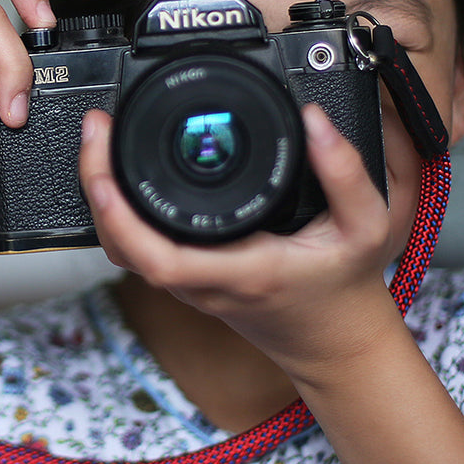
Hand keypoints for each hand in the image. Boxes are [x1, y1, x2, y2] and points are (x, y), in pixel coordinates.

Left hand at [77, 102, 406, 382]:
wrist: (336, 343)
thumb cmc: (346, 288)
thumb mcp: (366, 227)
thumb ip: (345, 173)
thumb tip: (314, 119)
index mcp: (244, 271)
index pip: (162, 256)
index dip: (121, 215)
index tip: (107, 166)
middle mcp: (205, 284)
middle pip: (124, 250)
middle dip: (97, 190)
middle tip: (96, 131)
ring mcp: (190, 288)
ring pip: (124, 252)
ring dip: (103, 201)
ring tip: (101, 143)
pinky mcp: (187, 282)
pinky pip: (138, 252)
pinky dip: (118, 215)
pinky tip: (120, 175)